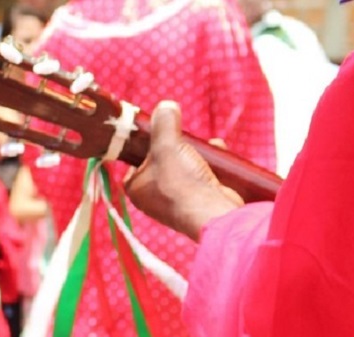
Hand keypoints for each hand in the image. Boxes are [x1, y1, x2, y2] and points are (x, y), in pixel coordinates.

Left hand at [124, 101, 242, 240]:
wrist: (214, 213)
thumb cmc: (182, 182)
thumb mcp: (168, 145)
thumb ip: (163, 124)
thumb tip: (165, 106)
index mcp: (136, 188)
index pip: (135, 160)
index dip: (148, 144)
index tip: (161, 131)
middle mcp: (153, 198)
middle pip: (164, 161)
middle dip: (179, 146)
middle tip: (186, 138)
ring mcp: (177, 202)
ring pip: (184, 167)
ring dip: (198, 153)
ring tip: (208, 146)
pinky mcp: (199, 203)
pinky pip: (200, 177)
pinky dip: (210, 164)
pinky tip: (219, 153)